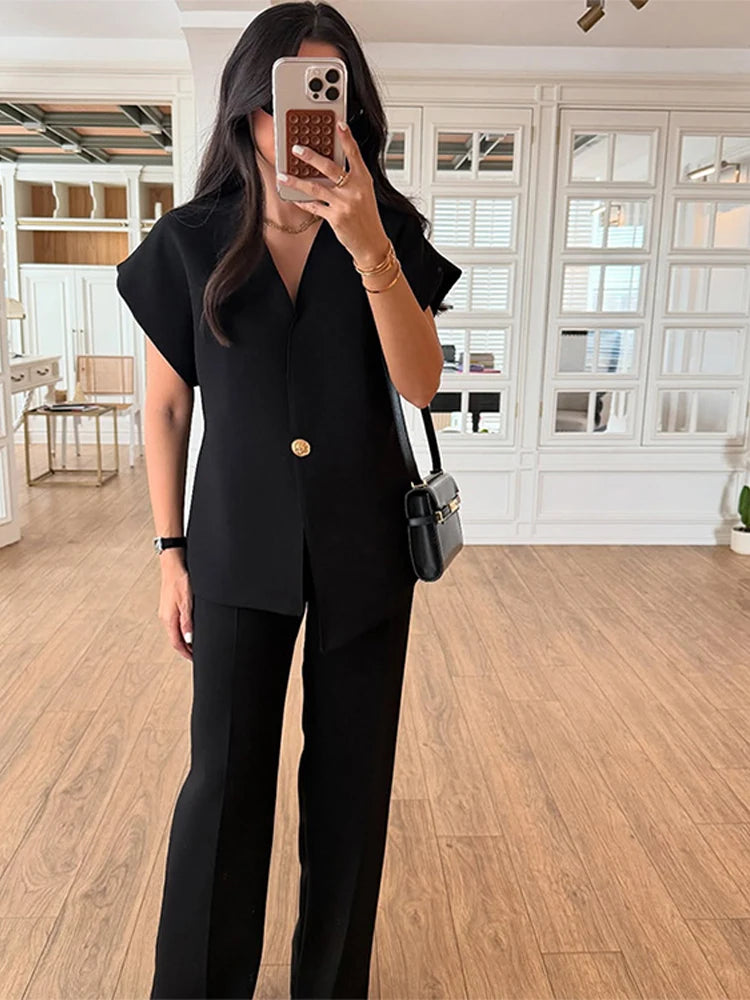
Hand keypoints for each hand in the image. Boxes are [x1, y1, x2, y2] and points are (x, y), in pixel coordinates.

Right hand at [158, 551, 193, 659]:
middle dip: (185, 649)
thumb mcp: (187, 602)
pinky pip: (175, 623)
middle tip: (196, 654)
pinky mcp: (169, 605)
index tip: (195, 659)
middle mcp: (165, 617)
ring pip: (175, 631)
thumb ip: (187, 622)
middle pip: (175, 639)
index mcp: (169, 619)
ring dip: (184, 639)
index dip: (186, 653)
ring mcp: (166, 611)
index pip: (177, 643)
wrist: (173, 564)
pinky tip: (189, 628)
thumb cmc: (180, 580)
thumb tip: (188, 639)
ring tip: (194, 644)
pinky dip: (182, 630)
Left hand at [277, 120, 389, 266]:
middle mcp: (354, 190)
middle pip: (329, 168)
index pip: (354, 154)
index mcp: (363, 180)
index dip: (347, 138)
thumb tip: (327, 167)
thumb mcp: (363, 193)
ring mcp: (344, 204)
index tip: (339, 124)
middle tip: (296, 148)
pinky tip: (293, 197)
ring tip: (284, 175)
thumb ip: (349, 179)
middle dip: (311, 157)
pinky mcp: (335, 218)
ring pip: (315, 188)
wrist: (371, 242)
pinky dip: (302, 202)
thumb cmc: (366, 217)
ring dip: (297, 181)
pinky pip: (314, 207)